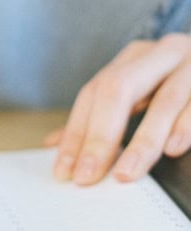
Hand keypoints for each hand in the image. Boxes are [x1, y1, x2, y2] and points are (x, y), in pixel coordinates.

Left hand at [46, 34, 190, 184]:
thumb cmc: (184, 88)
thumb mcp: (142, 96)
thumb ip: (103, 118)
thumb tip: (53, 145)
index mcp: (136, 58)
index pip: (95, 93)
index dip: (76, 133)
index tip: (65, 172)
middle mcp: (163, 54)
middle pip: (120, 89)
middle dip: (100, 138)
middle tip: (87, 176)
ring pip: (165, 99)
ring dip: (142, 141)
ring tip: (126, 173)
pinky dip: (188, 125)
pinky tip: (174, 148)